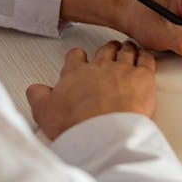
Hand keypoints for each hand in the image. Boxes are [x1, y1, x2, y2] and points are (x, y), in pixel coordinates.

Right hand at [26, 40, 156, 140]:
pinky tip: (146, 57)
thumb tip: (35, 90)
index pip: (75, 56)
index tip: (81, 58)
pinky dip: (146, 56)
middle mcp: (100, 67)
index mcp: (76, 73)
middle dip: (107, 49)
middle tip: (110, 51)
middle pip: (105, 50)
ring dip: (128, 49)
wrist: (103, 132)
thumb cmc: (76, 124)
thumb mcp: (44, 111)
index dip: (79, 56)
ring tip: (129, 50)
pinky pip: (147, 59)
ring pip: (127, 51)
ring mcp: (123, 70)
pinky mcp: (143, 78)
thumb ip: (38, 96)